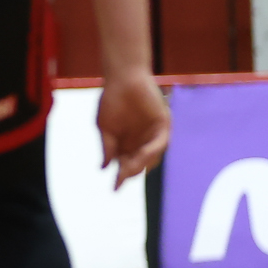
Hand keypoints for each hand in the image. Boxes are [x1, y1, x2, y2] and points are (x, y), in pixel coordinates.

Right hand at [97, 73, 170, 187]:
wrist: (123, 78)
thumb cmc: (111, 100)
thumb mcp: (104, 127)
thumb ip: (107, 147)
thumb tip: (104, 168)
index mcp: (126, 145)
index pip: (125, 166)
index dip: (121, 177)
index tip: (114, 188)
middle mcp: (140, 143)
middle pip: (139, 165)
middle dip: (131, 172)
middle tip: (123, 176)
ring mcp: (152, 135)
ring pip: (151, 158)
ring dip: (142, 164)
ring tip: (131, 168)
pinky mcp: (163, 126)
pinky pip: (161, 143)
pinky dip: (153, 151)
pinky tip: (143, 154)